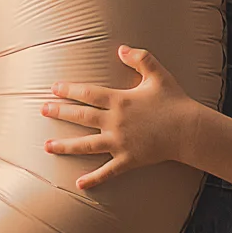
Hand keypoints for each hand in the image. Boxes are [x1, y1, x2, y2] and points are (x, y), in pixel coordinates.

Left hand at [42, 46, 192, 191]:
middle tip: (42, 109)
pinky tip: (78, 184)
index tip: (54, 88)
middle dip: (59, 112)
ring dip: (65, 145)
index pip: (88, 93)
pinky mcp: (128, 159)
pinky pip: (107, 171)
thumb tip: (121, 48)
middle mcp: (115, 121)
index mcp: (120, 100)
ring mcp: (120, 142)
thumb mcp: (158, 74)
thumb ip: (140, 58)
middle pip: (81, 116)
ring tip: (47, 146)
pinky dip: (93, 179)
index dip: (69, 89)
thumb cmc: (175, 100)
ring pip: (86, 144)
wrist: (189, 129)